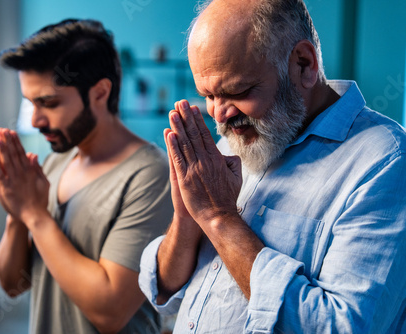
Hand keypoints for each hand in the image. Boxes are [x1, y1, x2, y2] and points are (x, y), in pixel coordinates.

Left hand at [0, 128, 49, 223]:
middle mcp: (21, 174)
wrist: (34, 215)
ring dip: (0, 150)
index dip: (16, 142)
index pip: (21, 153)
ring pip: (5, 163)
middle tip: (1, 130)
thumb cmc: (40, 199)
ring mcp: (12, 181)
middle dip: (6, 141)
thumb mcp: (43, 182)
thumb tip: (32, 154)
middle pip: (12, 154)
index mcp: (30, 171)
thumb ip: (37, 168)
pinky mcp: (5, 189)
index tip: (11, 132)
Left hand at [165, 100, 241, 225]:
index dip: (197, 120)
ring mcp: (194, 169)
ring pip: (185, 144)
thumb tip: (227, 153)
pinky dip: (172, 146)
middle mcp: (205, 161)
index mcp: (217, 159)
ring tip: (172, 112)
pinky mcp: (185, 179)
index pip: (205, 135)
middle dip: (186, 117)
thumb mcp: (236, 176)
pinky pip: (178, 159)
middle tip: (180, 103)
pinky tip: (168, 133)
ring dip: (178, 127)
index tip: (192, 108)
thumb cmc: (228, 197)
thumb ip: (232, 161)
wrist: (219, 216)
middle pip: (194, 135)